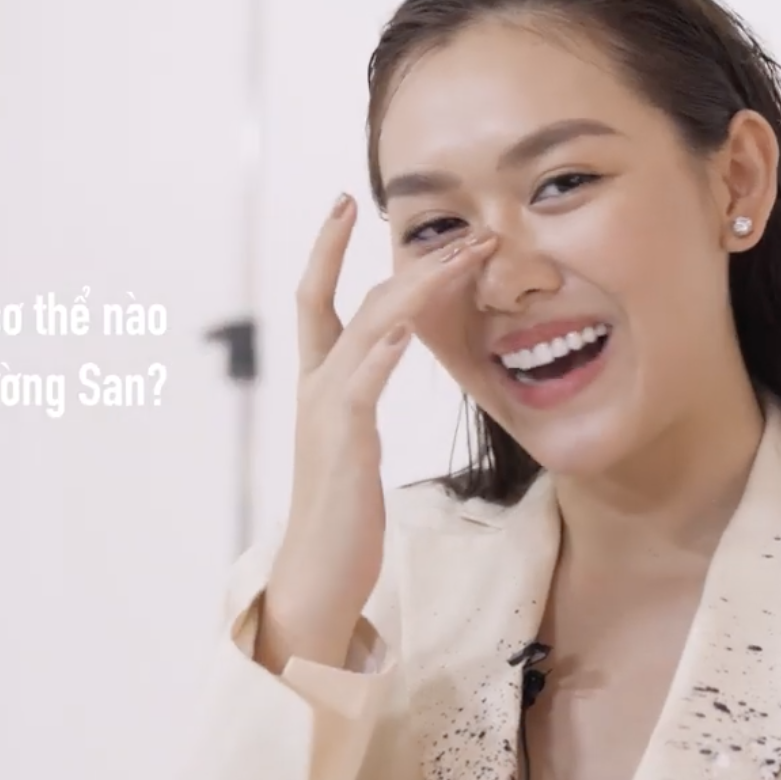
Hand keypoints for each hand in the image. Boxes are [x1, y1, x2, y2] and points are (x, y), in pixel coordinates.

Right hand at [257, 193, 496, 671]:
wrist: (316, 577)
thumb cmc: (342, 515)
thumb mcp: (355, 442)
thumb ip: (364, 395)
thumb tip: (392, 353)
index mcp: (321, 385)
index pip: (318, 299)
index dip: (327, 249)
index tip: (345, 202)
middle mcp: (317, 388)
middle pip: (358, 304)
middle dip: (411, 263)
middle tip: (464, 228)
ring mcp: (326, 415)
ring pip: (366, 333)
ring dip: (416, 291)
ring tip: (460, 258)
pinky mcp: (343, 447)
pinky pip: (359, 389)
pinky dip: (382, 354)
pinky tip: (408, 329)